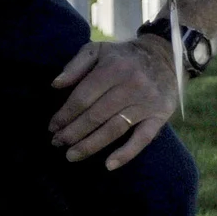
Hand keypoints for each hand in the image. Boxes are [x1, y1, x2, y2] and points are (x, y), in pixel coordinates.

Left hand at [49, 36, 178, 169]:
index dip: (65, 115)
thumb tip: (55, 85)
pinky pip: (143, 138)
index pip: (83, 97)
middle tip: (57, 143)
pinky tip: (109, 165)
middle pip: (96, 116)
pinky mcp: (160, 116)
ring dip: (91, 145)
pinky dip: (126, 153)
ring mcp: (146, 103)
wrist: (164, 57)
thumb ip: (76, 65)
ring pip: (114, 129)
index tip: (52, 127)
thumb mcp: (98, 50)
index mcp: (113, 68)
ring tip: (72, 155)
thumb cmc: (124, 57)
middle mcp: (131, 85)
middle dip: (73, 132)